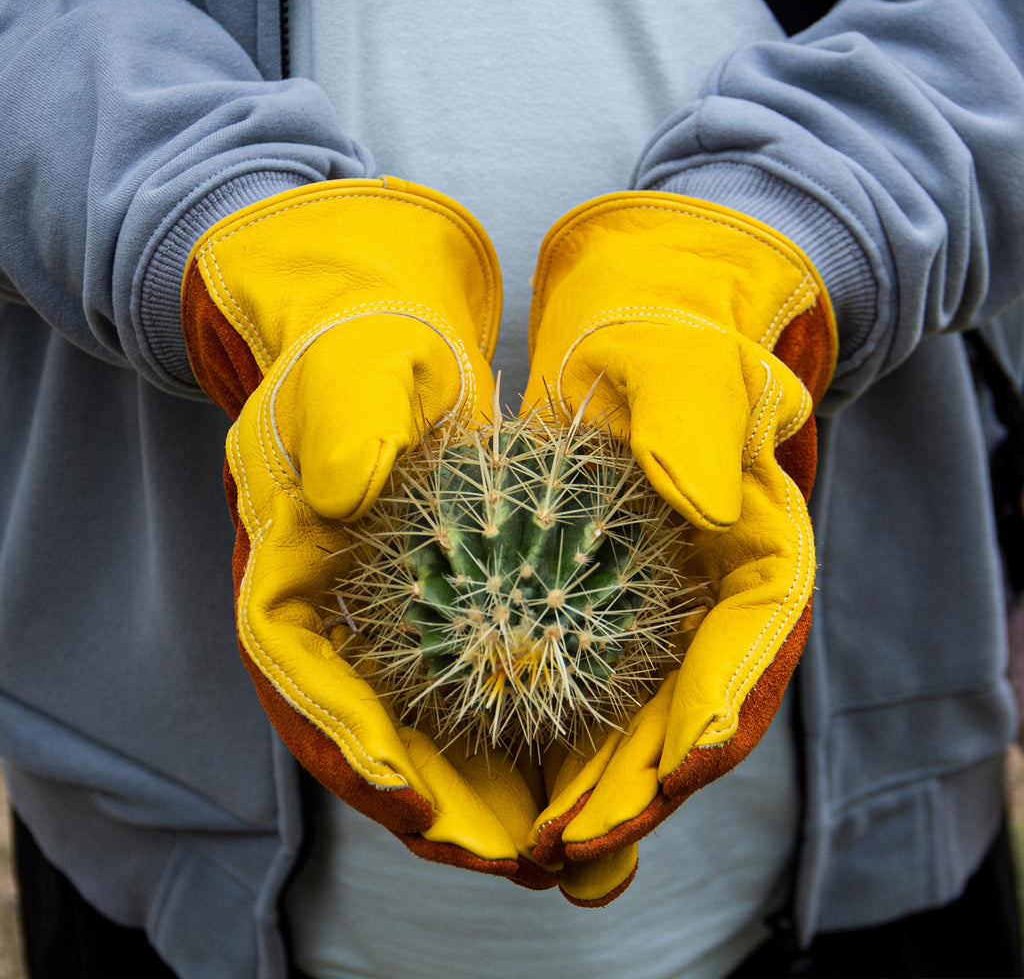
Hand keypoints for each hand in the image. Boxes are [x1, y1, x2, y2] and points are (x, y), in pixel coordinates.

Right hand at [182, 177, 555, 889]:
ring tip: (580, 845)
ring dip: (500, 789)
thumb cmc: (359, 336)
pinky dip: (538, 724)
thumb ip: (343, 413)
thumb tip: (344, 491)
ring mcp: (397, 610)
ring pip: (437, 724)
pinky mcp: (452, 599)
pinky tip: (607, 755)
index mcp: (291, 563)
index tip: (417, 809)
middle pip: (375, 734)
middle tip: (528, 857)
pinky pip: (489, 679)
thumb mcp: (352, 359)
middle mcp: (338, 608)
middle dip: (445, 807)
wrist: (381, 320)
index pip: (301, 679)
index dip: (355, 753)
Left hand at [520, 192, 835, 902]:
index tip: (653, 783)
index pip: (747, 661)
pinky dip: (532, 735)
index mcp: (763, 561)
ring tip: (517, 843)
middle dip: (629, 795)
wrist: (627, 343)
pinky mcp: (594, 614)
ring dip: (578, 790)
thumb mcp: (690, 361)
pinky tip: (477, 767)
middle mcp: (712, 609)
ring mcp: (655, 620)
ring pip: (626, 726)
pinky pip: (569, 690)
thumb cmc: (667, 345)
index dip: (702, 732)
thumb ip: (703, 418)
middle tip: (564, 845)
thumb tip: (704, 502)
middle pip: (684, 723)